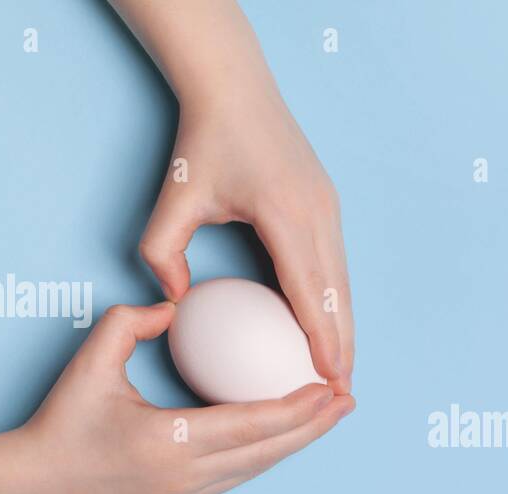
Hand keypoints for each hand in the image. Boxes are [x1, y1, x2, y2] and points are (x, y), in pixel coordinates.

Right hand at [3, 301, 353, 493]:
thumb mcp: (90, 362)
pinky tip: (279, 434)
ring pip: (256, 468)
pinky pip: (234, 477)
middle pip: (270, 452)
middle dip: (314, 427)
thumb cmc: (58, 423)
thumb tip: (175, 307)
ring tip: (324, 416)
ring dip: (293, 443)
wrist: (28, 490)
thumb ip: (131, 322)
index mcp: (171, 443)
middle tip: (346, 400)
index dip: (299, 408)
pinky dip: (262, 454)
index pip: (254, 424)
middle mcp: (188, 478)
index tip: (329, 388)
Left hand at [139, 87, 354, 394]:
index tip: (329, 378)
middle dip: (343, 345)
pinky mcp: (328, 205)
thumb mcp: (175, 197)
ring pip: (342, 282)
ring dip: (344, 326)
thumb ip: (163, 251)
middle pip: (337, 295)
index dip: (322, 339)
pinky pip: (336, 264)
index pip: (308, 291)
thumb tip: (175, 298)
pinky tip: (329, 325)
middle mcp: (318, 214)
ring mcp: (329, 208)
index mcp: (285, 215)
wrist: (235, 88)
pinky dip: (335, 301)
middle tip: (342, 392)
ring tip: (341, 368)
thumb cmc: (203, 142)